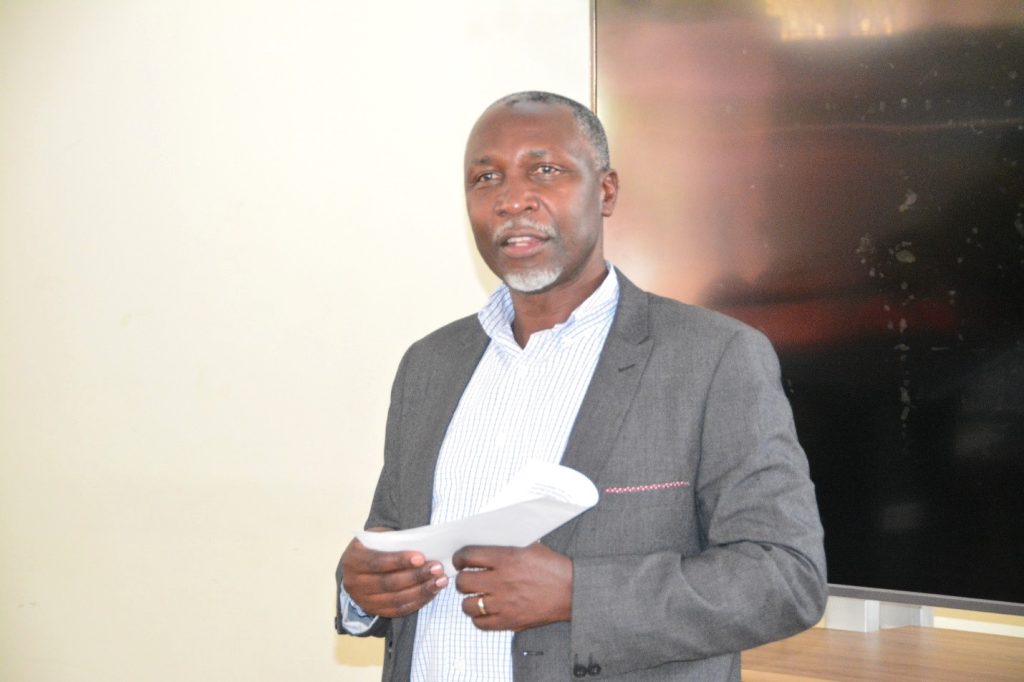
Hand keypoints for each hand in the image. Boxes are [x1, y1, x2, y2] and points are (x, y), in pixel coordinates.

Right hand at [340, 528, 447, 618]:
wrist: (355, 569)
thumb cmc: (372, 548)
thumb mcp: (376, 537)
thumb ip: (393, 540)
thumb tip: (422, 543)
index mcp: (354, 560)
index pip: (377, 562)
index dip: (399, 560)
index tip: (421, 557)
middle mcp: (355, 583)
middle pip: (389, 583)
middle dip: (416, 576)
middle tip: (437, 568)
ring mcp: (364, 601)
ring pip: (396, 599)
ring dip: (422, 590)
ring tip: (440, 581)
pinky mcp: (376, 611)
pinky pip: (399, 610)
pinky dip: (418, 601)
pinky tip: (433, 592)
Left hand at [453, 543, 571, 631]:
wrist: (572, 591)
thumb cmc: (554, 567)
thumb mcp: (531, 547)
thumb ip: (506, 548)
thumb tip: (486, 547)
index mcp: (506, 559)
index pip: (469, 556)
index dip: (459, 558)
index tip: (460, 561)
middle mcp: (501, 581)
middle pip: (463, 582)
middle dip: (462, 580)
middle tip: (467, 579)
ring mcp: (504, 603)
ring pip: (468, 605)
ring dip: (469, 600)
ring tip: (476, 596)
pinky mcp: (510, 621)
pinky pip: (481, 624)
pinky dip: (479, 618)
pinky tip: (485, 611)